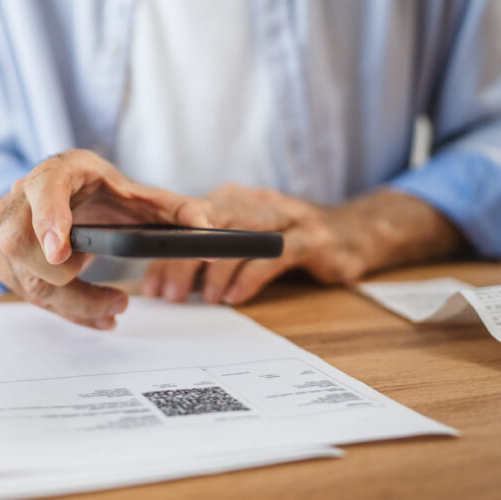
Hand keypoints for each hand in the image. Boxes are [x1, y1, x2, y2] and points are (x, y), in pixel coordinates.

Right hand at [0, 150, 212, 328]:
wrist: (64, 194)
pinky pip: (22, 292)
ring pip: (24, 277)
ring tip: (113, 311)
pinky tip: (93, 313)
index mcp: (57, 172)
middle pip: (22, 244)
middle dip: (69, 282)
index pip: (43, 189)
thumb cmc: (102, 192)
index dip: (49, 219)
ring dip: (72, 304)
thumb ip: (179, 211)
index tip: (63, 251)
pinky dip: (62, 310)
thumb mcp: (143, 196)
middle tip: (117, 301)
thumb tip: (208, 231)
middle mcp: (19, 195)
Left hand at [142, 184, 463, 304]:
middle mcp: (254, 202)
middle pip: (208, 228)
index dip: (165, 253)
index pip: (187, 224)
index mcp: (231, 201)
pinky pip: (274, 255)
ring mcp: (284, 217)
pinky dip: (250, 276)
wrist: (351, 234)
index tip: (149, 284)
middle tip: (169, 296)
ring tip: (203, 298)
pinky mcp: (310, 237)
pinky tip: (235, 296)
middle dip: (182, 262)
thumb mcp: (245, 243)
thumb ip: (212, 257)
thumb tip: (171, 283)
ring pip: (238, 239)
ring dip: (215, 271)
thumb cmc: (288, 240)